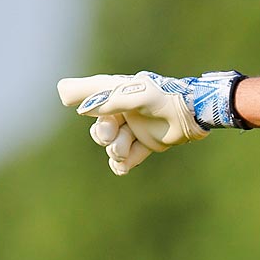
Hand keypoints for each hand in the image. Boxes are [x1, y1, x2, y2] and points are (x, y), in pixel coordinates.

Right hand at [55, 70, 246, 174]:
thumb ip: (110, 100)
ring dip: (116, 149)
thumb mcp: (137, 96)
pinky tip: (123, 167)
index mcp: (120, 93)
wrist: (193, 114)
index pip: (93, 91)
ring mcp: (136, 129)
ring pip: (114, 145)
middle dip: (102, 134)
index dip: (78, 94)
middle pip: (101, 127)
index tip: (66, 97)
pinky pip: (128, 158)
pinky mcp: (147, 145)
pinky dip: (124, 164)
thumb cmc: (165, 98)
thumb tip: (81, 109)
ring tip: (123, 150)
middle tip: (108, 137)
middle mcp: (125, 111)